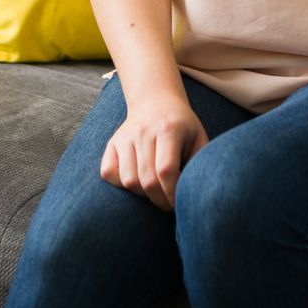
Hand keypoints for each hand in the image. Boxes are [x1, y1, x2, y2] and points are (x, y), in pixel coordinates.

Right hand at [101, 96, 208, 211]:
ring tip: (155, 192)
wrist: (156, 101)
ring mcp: (125, 137)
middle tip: (169, 205)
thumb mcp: (199, 138)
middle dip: (160, 200)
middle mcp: (143, 132)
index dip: (172, 193)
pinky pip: (108, 173)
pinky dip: (120, 185)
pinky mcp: (112, 143)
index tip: (179, 205)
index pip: (166, 170)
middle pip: (147, 180)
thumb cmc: (182, 126)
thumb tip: (196, 193)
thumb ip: (200, 163)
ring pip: (128, 180)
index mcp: (168, 129)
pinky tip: (136, 182)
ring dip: (142, 195)